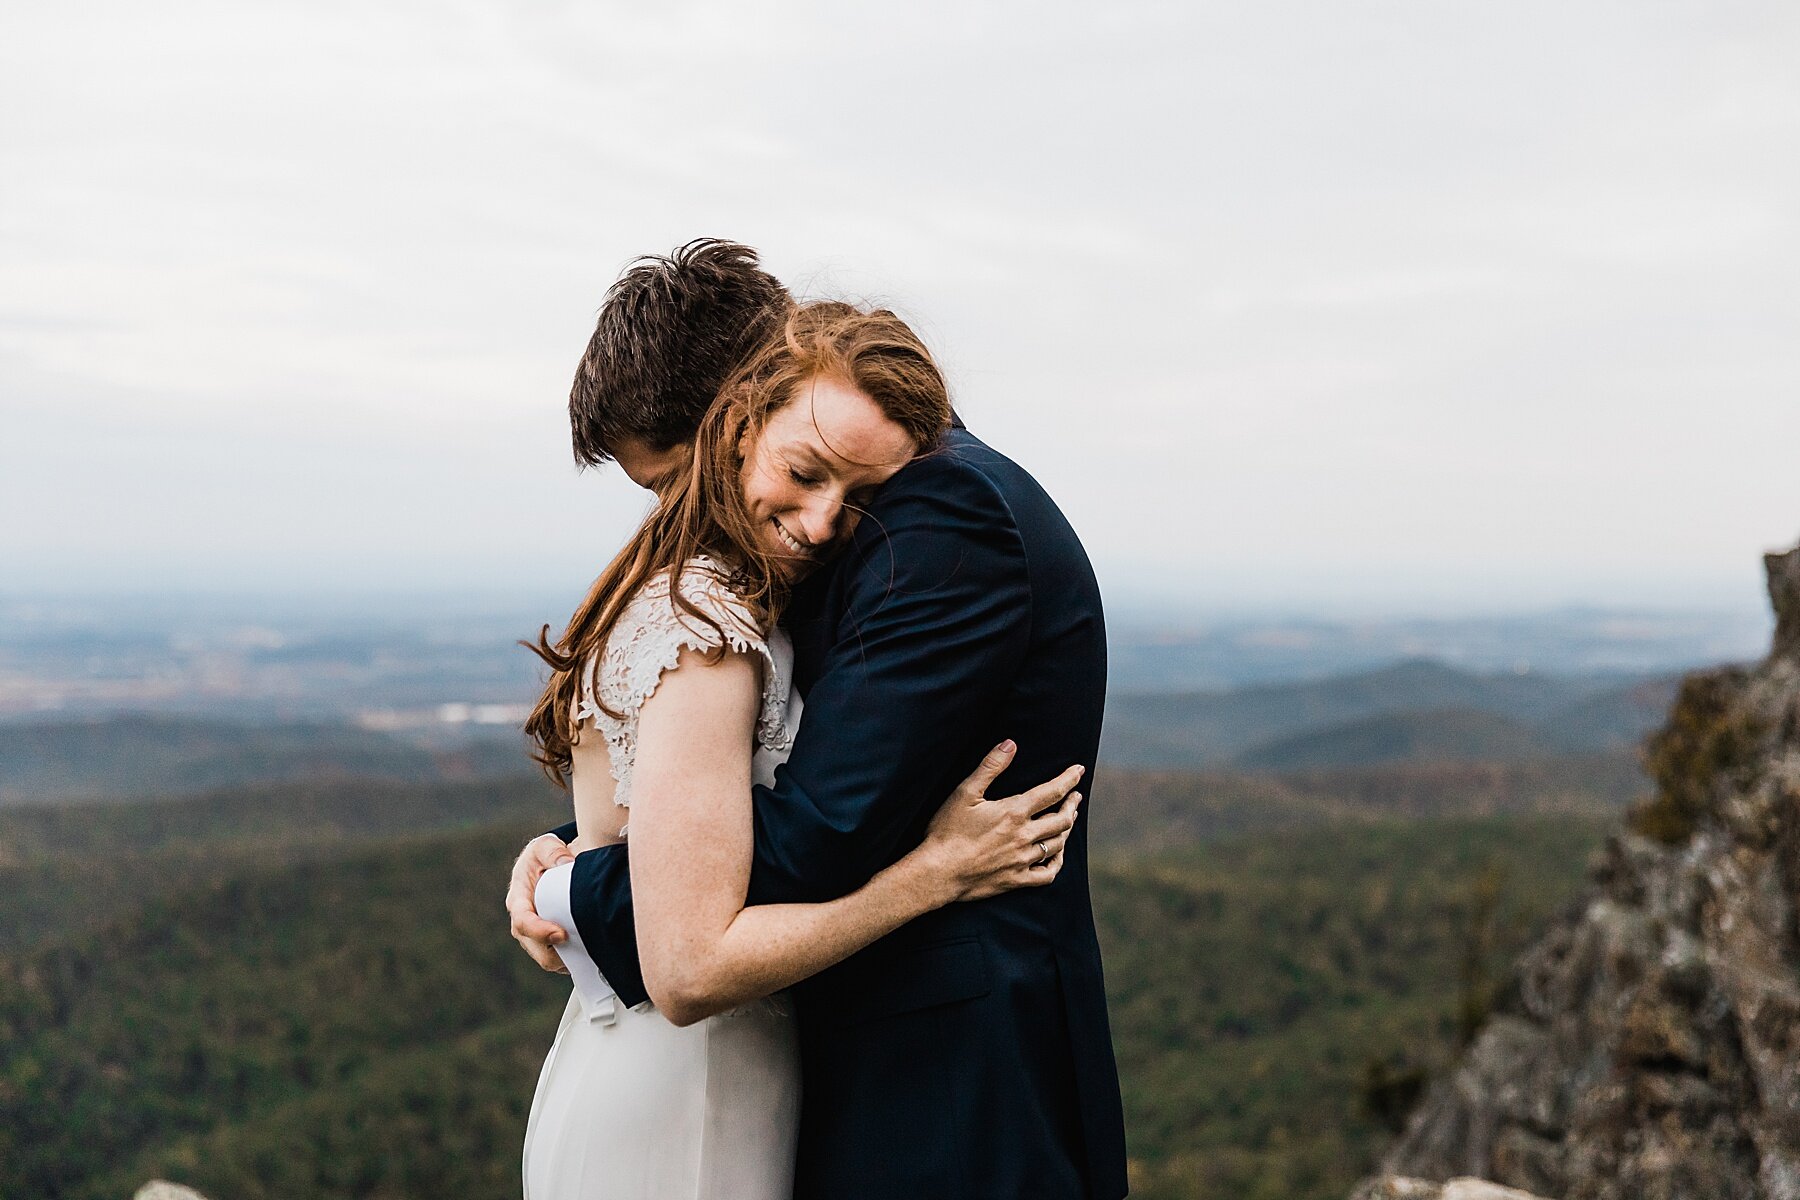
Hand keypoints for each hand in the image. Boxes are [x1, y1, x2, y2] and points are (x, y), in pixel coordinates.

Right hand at [507, 833, 575, 973]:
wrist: (550, 863)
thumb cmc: (545, 855)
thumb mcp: (546, 846)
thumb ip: (554, 852)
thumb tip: (567, 863)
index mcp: (518, 900)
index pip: (522, 921)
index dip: (540, 931)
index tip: (561, 934)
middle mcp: (524, 921)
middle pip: (534, 948)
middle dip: (555, 954)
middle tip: (582, 948)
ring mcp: (535, 933)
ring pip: (547, 957)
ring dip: (567, 960)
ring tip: (589, 953)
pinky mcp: (549, 940)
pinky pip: (560, 957)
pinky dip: (574, 959)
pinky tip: (590, 953)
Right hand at [920, 740, 1085, 902]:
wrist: (937, 872)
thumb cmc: (947, 831)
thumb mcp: (965, 793)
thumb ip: (990, 767)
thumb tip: (1010, 744)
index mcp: (1014, 812)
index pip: (1052, 791)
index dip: (1069, 779)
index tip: (1079, 770)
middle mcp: (1024, 836)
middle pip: (1061, 819)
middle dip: (1072, 804)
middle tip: (1076, 796)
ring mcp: (1022, 860)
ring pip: (1057, 844)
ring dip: (1066, 829)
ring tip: (1068, 820)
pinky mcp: (1016, 880)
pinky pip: (1047, 874)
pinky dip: (1057, 863)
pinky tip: (1057, 855)